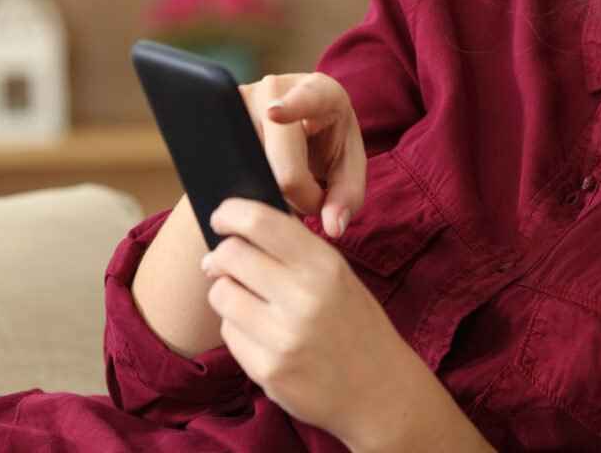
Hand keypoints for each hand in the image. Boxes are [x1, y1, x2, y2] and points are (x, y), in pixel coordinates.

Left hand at [204, 199, 485, 450]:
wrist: (378, 388)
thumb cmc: (354, 323)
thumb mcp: (336, 275)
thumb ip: (291, 252)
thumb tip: (228, 239)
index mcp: (324, 265)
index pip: (261, 222)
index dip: (231, 213)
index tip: (222, 216)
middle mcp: (303, 297)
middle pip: (230, 255)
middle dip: (222, 256)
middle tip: (225, 263)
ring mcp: (283, 337)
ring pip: (221, 294)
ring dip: (228, 293)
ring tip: (251, 302)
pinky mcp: (267, 370)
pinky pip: (229, 334)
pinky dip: (238, 329)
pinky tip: (263, 335)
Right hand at [239, 72, 366, 237]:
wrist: (300, 130)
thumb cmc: (328, 146)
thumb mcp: (347, 167)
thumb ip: (348, 198)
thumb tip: (333, 227)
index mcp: (320, 90)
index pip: (307, 98)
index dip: (292, 106)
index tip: (274, 114)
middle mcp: (276, 87)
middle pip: (278, 159)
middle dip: (297, 192)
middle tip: (308, 197)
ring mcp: (240, 99)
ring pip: (246, 164)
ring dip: (268, 189)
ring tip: (285, 185)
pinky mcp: (215, 116)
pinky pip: (224, 160)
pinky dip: (242, 184)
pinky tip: (256, 183)